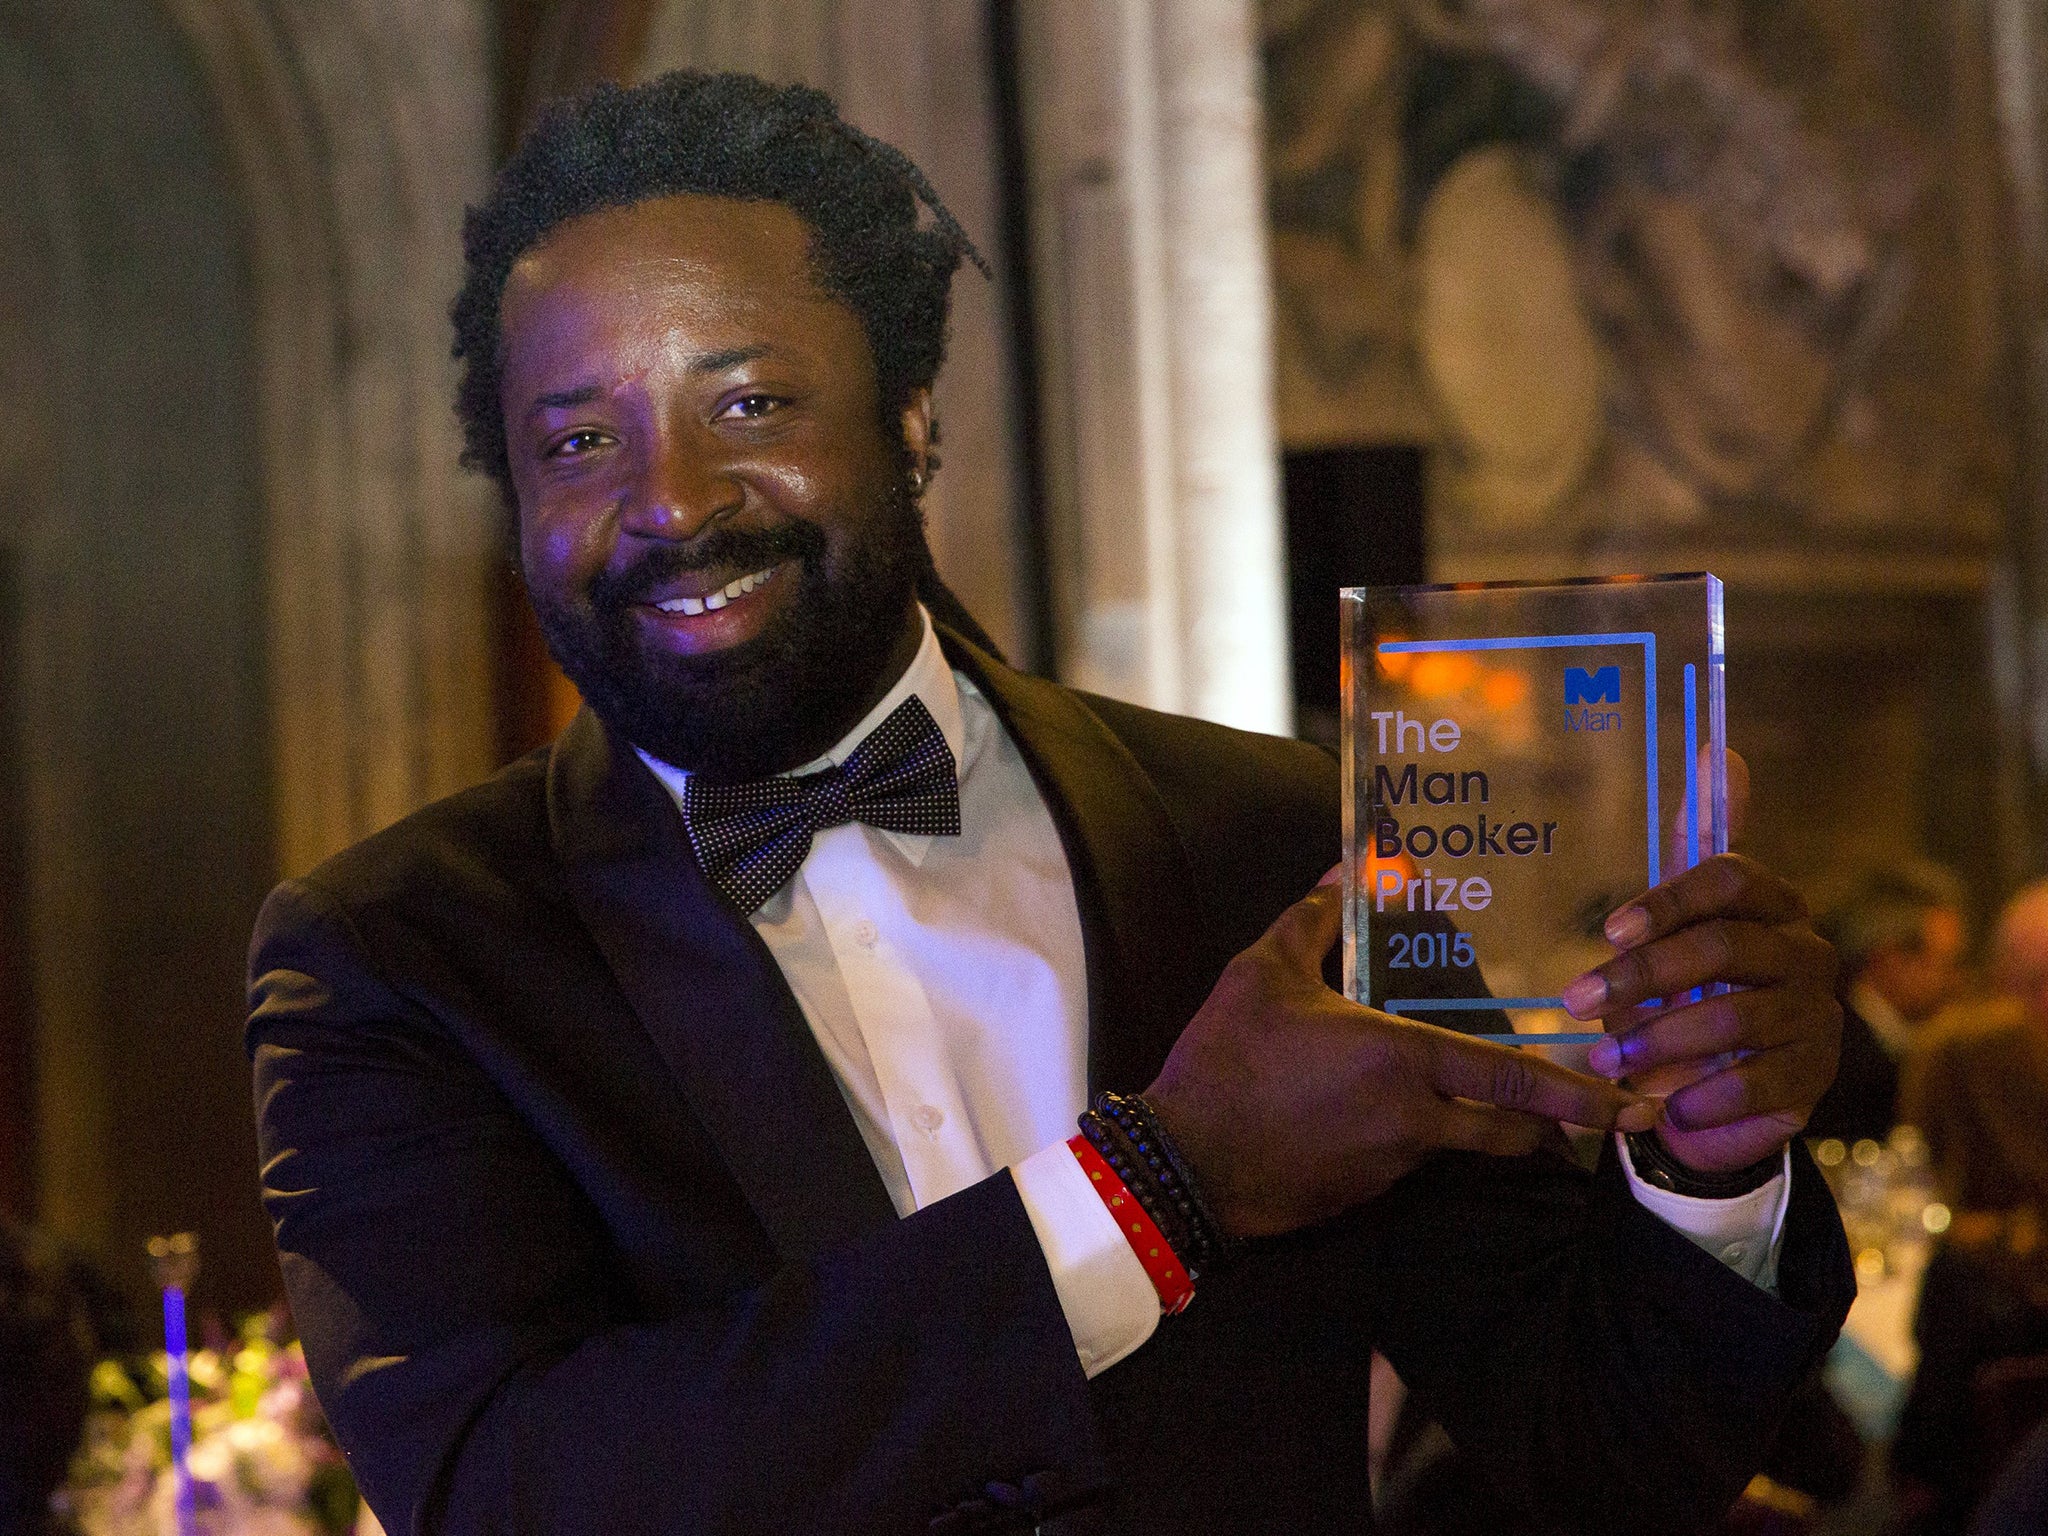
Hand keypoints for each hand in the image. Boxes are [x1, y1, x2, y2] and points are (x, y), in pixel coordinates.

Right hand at [1145, 877, 1657, 1239]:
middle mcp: (1414, 1119)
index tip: (1631, 1102)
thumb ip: (1313, 920)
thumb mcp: (1262, 972)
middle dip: (1559, 1126)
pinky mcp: (1365, 1193)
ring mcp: (1393, 1164)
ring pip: (1465, 1149)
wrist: (1184, 1163)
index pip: (1514, 1078)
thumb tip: (1346, 871)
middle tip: (1602, 1115)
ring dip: (1490, 1133)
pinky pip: (1415, 1164)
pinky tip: (1398, 1123)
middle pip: (1512, 1130)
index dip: (1580, 1094)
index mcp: (1402, 1059)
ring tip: (1505, 1113)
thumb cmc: (1227, 1058)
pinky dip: (1426, 1144)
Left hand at [1567, 853, 1840, 1172]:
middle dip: (1642, 976)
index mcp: (1773, 903)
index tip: (1606, 931)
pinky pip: (1758, 1082)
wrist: (1715, 1086)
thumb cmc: (1688, 988)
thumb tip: (1721, 750)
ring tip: (1605, 1057)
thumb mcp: (1677, 920)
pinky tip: (1664, 1105)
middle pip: (1725, 946)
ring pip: (1736, 1017)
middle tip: (1576, 1002)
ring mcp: (1817, 1013)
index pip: (1730, 878)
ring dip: (1660, 1040)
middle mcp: (1805, 951)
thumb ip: (1695, 845)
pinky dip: (1702, 1095)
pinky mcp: (1816, 1074)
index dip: (1667, 901)